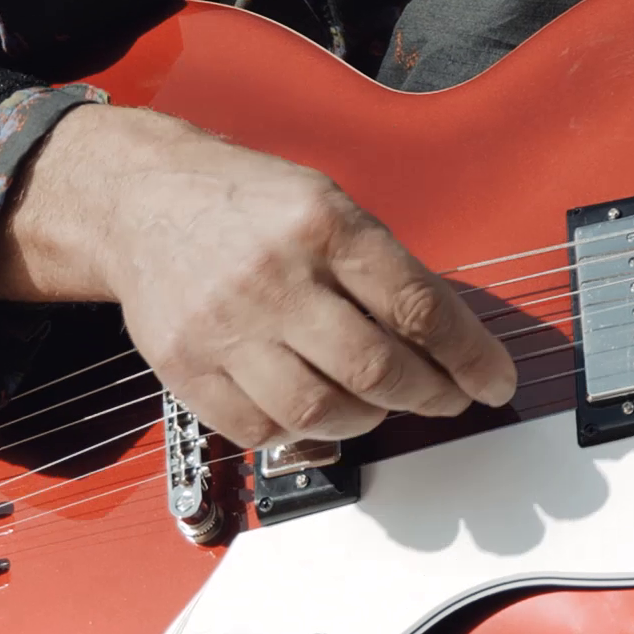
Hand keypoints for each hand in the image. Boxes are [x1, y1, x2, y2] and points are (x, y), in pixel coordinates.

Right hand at [0, 103, 516, 445]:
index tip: (492, 380)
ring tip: (380, 403)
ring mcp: (225, 326)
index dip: (468, 356)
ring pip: (320, 410)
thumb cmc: (245, 202)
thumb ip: (379, 265)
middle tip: (447, 399)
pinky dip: (302, 432)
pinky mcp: (185, 367)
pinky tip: (317, 409)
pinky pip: (260, 430)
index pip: (416, 306)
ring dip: (368, 419)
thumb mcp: (326, 201)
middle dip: (429, 396)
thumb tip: (447, 338)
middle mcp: (274, 276)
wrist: (140, 200)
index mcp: (322, 223)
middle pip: (375, 367)